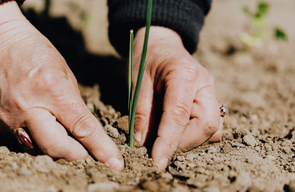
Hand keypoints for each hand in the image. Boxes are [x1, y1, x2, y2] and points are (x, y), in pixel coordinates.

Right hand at [0, 1, 122, 169]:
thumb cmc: (36, 51)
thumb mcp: (65, 73)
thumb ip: (75, 104)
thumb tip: (84, 129)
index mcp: (52, 90)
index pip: (82, 128)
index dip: (101, 148)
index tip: (114, 162)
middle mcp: (28, 107)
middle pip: (57, 148)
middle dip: (77, 153)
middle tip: (85, 148)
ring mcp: (9, 117)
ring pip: (40, 149)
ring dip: (57, 146)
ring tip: (62, 130)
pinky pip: (23, 142)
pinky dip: (38, 138)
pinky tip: (42, 123)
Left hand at [133, 26, 222, 169]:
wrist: (161, 44)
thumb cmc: (146, 59)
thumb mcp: (137, 82)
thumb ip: (141, 111)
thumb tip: (143, 142)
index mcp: (184, 74)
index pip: (179, 115)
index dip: (168, 142)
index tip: (157, 161)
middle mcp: (205, 84)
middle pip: (208, 125)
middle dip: (183, 143)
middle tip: (159, 146)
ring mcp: (211, 92)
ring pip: (213, 129)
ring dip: (190, 140)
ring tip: (166, 136)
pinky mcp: (210, 100)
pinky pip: (210, 125)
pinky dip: (194, 134)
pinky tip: (176, 129)